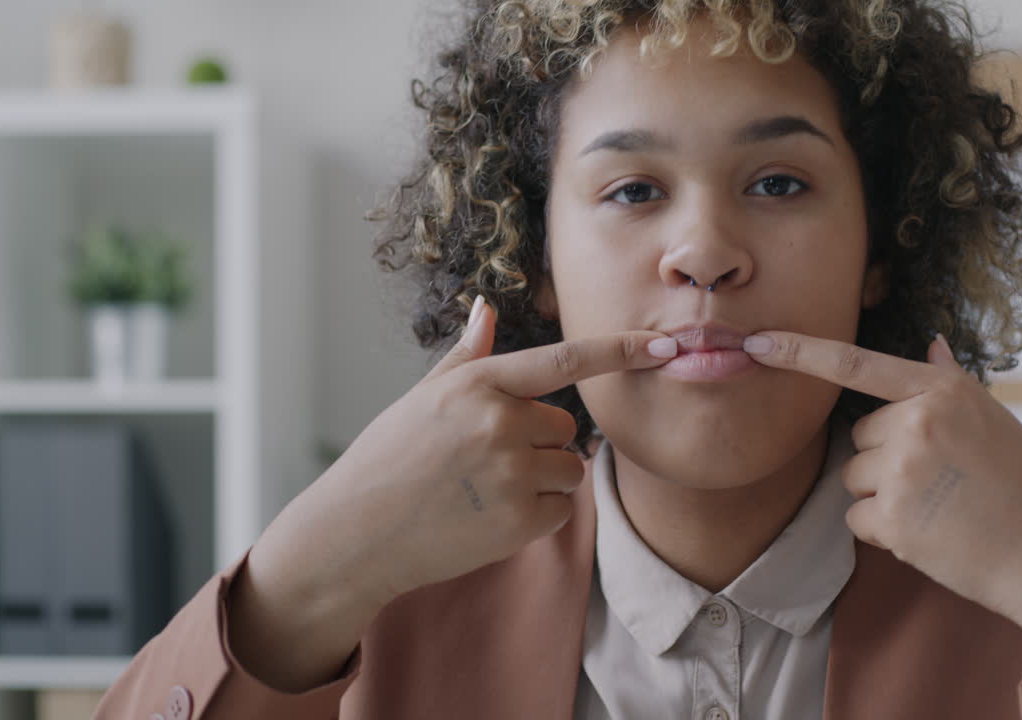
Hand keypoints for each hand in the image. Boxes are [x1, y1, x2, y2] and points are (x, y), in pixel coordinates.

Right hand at [276, 296, 673, 612]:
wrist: (356, 533)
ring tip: (483, 490)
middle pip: (565, 425)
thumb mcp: (423, 397)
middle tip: (485, 460)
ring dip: (541, 480)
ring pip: (568, 469)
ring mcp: (510, 473)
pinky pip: (560, 508)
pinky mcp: (519, 521)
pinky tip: (488, 517)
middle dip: (538, 441)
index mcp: (477, 384)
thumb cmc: (388, 459)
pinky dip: (536, 515)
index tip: (665, 344)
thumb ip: (469, 357)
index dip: (620, 351)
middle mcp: (498, 423)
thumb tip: (487, 308)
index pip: (564, 360)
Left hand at [743, 331, 1021, 630]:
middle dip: (886, 459)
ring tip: (939, 508)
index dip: (800, 352)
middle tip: (940, 483)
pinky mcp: (891, 516)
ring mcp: (902, 468)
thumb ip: (950, 384)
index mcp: (943, 390)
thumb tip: (931, 345)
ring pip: (854, 477)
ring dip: (883, 497)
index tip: (756, 342)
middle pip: (859, 435)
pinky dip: (883, 531)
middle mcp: (918, 420)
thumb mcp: (994, 421)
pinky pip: (857, 518)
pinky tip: (929, 534)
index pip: (856, 363)